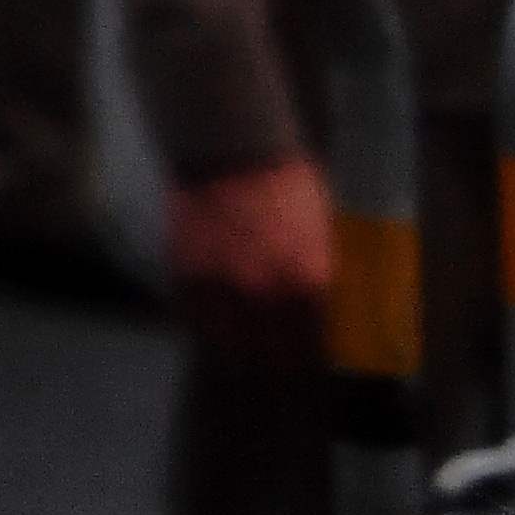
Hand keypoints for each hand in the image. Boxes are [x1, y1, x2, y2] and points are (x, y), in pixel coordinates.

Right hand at [165, 156, 339, 351]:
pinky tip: (211, 328)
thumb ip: (321, 271)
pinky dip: (203, 326)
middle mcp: (267, 291)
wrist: (231, 150)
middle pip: (272, 353)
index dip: (314, 359)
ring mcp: (222, 284)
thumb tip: (328, 306)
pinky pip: (193, 316)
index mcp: (310, 281)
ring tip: (242, 359)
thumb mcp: (322, 229)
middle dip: (277, 362)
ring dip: (236, 353)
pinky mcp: (186, 272)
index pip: (316, 343)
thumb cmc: (287, 184)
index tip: (312, 364)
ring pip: (228, 342)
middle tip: (277, 365)